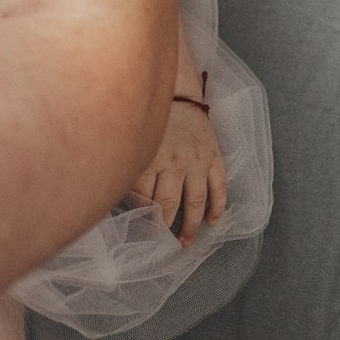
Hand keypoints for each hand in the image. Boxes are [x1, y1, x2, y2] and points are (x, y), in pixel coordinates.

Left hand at [131, 102, 226, 244]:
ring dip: (191, 224)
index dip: (142, 215)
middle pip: (168, 203)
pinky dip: (218, 205)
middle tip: (163, 242)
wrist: (179, 96)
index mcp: (151, 157)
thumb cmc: (153, 124)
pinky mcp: (214, 158)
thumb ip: (132, 170)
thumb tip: (120, 197)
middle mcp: (175, 161)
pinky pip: (219, 186)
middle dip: (164, 225)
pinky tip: (213, 221)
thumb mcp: (136, 142)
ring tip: (187, 241)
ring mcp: (197, 161)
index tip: (140, 229)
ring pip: (195, 200)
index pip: (144, 195)